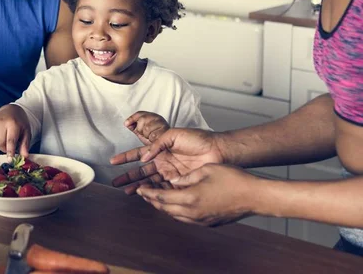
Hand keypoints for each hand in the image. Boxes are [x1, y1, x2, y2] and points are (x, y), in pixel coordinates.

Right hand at [0, 104, 30, 156]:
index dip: (10, 151)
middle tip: (8, 144)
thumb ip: (25, 144)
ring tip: (2, 137)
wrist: (11, 110)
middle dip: (4, 148)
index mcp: (13, 123)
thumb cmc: (19, 122)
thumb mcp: (26, 132)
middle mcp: (1, 121)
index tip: (10, 159)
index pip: (10, 140)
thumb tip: (24, 156)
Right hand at [110, 128, 222, 193]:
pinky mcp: (179, 183)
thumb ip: (157, 144)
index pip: (139, 154)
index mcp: (160, 149)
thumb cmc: (197, 139)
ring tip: (126, 192)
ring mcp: (170, 173)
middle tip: (116, 182)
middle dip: (128, 176)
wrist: (217, 150)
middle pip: (141, 171)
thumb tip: (144, 157)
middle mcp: (163, 162)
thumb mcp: (173, 134)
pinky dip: (153, 193)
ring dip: (138, 186)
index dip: (126, 158)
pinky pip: (163, 189)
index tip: (113, 162)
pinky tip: (145, 195)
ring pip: (150, 182)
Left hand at [125, 111, 169, 144]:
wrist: (167, 148)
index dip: (132, 118)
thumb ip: (134, 127)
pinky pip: (153, 135)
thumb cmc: (155, 139)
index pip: (140, 114)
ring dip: (147, 135)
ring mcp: (162, 124)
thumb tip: (126, 123)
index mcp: (151, 117)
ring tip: (151, 138)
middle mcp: (158, 118)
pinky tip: (154, 140)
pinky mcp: (166, 132)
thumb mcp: (142, 132)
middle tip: (145, 135)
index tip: (126, 124)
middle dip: (140, 129)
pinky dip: (152, 139)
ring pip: (147, 128)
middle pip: (142, 119)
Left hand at [136, 164, 260, 225]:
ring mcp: (201, 220)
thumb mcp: (205, 170)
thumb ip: (185, 177)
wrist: (254, 196)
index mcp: (190, 198)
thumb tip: (172, 180)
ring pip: (175, 215)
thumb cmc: (232, 179)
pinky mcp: (209, 223)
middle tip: (143, 193)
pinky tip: (176, 203)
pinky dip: (176, 211)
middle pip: (165, 209)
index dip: (148, 193)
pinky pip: (186, 218)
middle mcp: (193, 212)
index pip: (161, 198)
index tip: (138, 189)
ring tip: (157, 198)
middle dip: (152, 201)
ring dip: (164, 207)